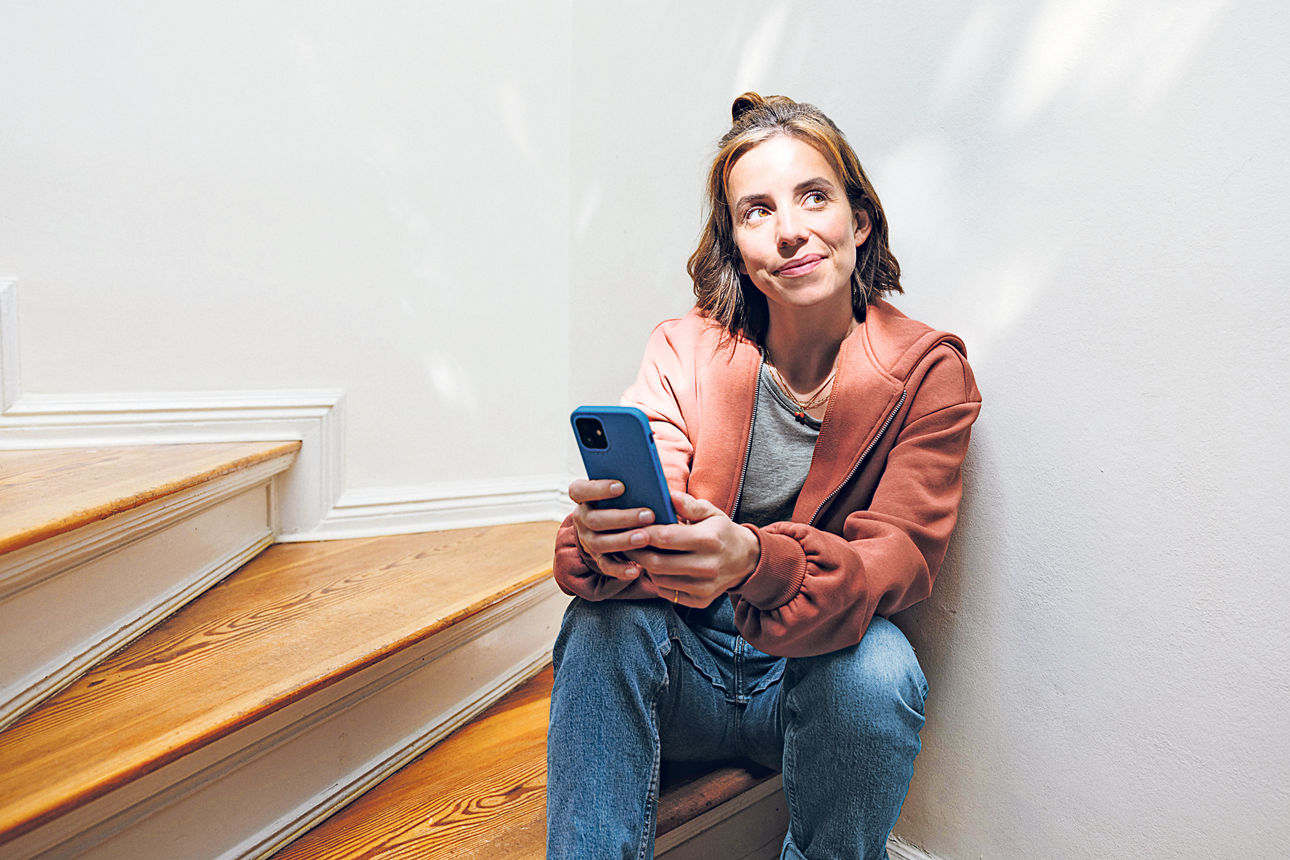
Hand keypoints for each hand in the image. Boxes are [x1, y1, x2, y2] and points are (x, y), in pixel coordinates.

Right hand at [568, 478, 656, 580]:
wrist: (610, 523)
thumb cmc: (622, 498)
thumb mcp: (620, 490)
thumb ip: (629, 484)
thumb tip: (648, 481)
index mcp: (582, 497)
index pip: (579, 490)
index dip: (598, 488)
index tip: (621, 486)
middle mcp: (581, 518)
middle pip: (595, 519)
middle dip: (623, 518)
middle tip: (649, 514)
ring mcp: (588, 539)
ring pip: (600, 543)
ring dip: (623, 541)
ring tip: (645, 538)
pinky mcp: (598, 558)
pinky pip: (607, 566)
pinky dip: (621, 569)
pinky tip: (637, 570)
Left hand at [626, 491, 760, 606]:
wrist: (746, 560)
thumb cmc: (721, 531)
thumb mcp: (710, 512)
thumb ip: (688, 504)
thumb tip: (666, 495)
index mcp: (709, 540)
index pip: (666, 538)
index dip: (644, 533)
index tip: (630, 527)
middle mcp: (707, 566)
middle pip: (657, 564)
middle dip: (637, 552)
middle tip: (626, 542)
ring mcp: (704, 587)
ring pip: (659, 580)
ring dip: (645, 567)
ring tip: (642, 553)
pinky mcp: (700, 601)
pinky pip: (667, 593)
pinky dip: (657, 580)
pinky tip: (656, 568)